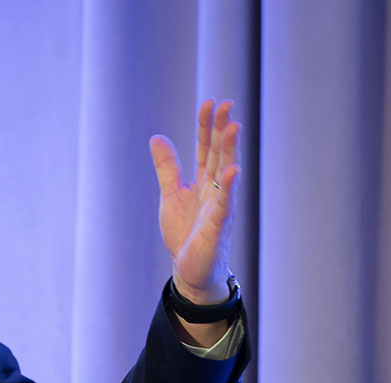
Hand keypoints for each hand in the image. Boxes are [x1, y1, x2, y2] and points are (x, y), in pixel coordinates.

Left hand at [149, 99, 240, 304]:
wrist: (190, 271)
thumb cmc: (184, 234)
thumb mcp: (171, 195)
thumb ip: (168, 168)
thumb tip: (157, 137)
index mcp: (204, 182)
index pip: (207, 149)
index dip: (207, 127)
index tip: (209, 102)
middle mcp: (215, 191)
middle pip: (220, 155)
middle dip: (222, 130)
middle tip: (226, 104)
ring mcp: (219, 207)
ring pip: (226, 174)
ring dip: (230, 150)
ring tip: (233, 126)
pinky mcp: (218, 227)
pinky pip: (225, 204)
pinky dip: (229, 187)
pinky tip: (233, 170)